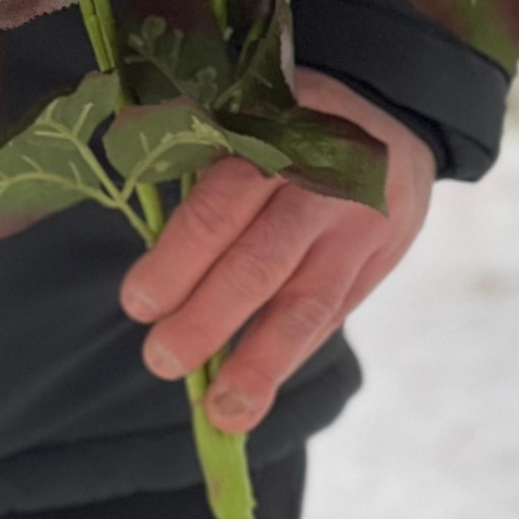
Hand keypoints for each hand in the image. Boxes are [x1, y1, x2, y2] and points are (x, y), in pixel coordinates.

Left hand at [118, 68, 434, 434]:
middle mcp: (323, 187)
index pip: (221, 207)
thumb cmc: (287, 120)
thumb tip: (125, 128)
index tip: (137, 304)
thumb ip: (187, 129)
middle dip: (207, 320)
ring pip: (306, 305)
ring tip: (222, 414)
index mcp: (277, 138)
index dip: (178, 259)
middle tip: (160, 359)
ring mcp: (358, 231)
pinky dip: (289, 358)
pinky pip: (330, 318)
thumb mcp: (243, 104)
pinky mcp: (376, 266)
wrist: (393, 123)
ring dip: (260, 365)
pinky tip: (255, 394)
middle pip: (260, 264)